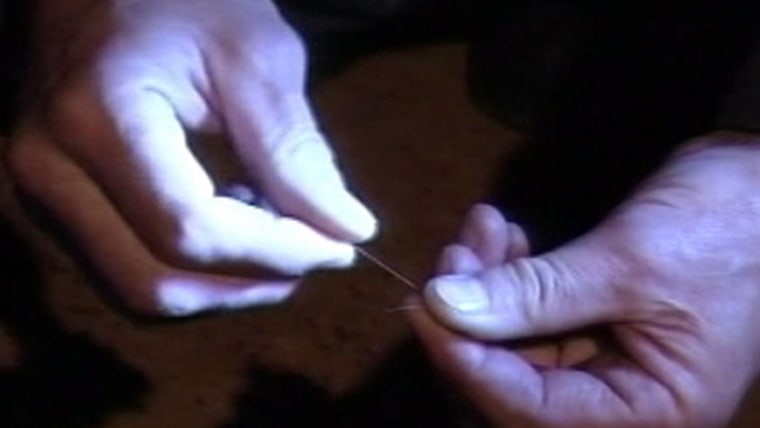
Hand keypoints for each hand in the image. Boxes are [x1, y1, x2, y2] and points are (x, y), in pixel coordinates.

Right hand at [7, 0, 376, 315]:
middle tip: (314, 249)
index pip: (191, 230)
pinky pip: (131, 269)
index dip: (276, 252)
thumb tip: (348, 229)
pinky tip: (233, 220)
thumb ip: (296, 150)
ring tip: (273, 228)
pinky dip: (196, 269)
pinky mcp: (59, 206)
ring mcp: (44, 194)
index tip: (340, 245)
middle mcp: (51, 170)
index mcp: (97, 118)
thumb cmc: (181, 0)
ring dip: (225, 283)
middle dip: (252, 281)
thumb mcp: (255, 58)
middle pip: (159, 282)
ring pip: (142, 290)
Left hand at [412, 134, 759, 426]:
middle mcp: (618, 403)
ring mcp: (601, 365)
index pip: (529, 410)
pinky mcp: (588, 329)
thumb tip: (442, 305)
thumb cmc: (723, 229)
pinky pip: (527, 315)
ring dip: (483, 286)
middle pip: (509, 383)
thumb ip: (533, 292)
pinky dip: (506, 276)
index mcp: (647, 415)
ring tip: (479, 229)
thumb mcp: (627, 263)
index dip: (466, 361)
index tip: (424, 305)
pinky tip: (499, 233)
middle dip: (470, 319)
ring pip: (510, 344)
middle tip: (453, 256)